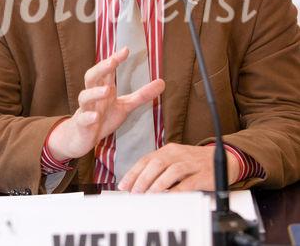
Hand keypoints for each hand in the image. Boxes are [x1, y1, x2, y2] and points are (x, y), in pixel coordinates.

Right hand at [48, 47, 164, 159]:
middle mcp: (93, 96)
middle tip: (112, 62)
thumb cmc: (102, 117)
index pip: (107, 70)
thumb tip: (163, 82)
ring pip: (84, 96)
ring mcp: (86, 109)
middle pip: (92, 77)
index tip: (126, 50)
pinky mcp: (82, 125)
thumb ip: (142, 95)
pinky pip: (82, 119)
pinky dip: (88, 117)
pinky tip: (95, 117)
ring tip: (108, 89)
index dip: (114, 59)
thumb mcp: (125, 106)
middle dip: (101, 68)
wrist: (81, 138)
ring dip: (95, 92)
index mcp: (103, 88)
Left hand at [118, 143, 239, 192]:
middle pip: (156, 163)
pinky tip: (169, 197)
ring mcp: (191, 162)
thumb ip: (158, 169)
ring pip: (171, 171)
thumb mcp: (174, 160)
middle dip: (143, 179)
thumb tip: (137, 185)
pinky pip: (188, 182)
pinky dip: (177, 190)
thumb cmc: (193, 163)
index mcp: (168, 149)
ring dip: (157, 185)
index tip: (123, 186)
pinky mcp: (203, 173)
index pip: (146, 159)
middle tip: (135, 193)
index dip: (133, 173)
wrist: (223, 157)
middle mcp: (178, 153)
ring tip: (148, 196)